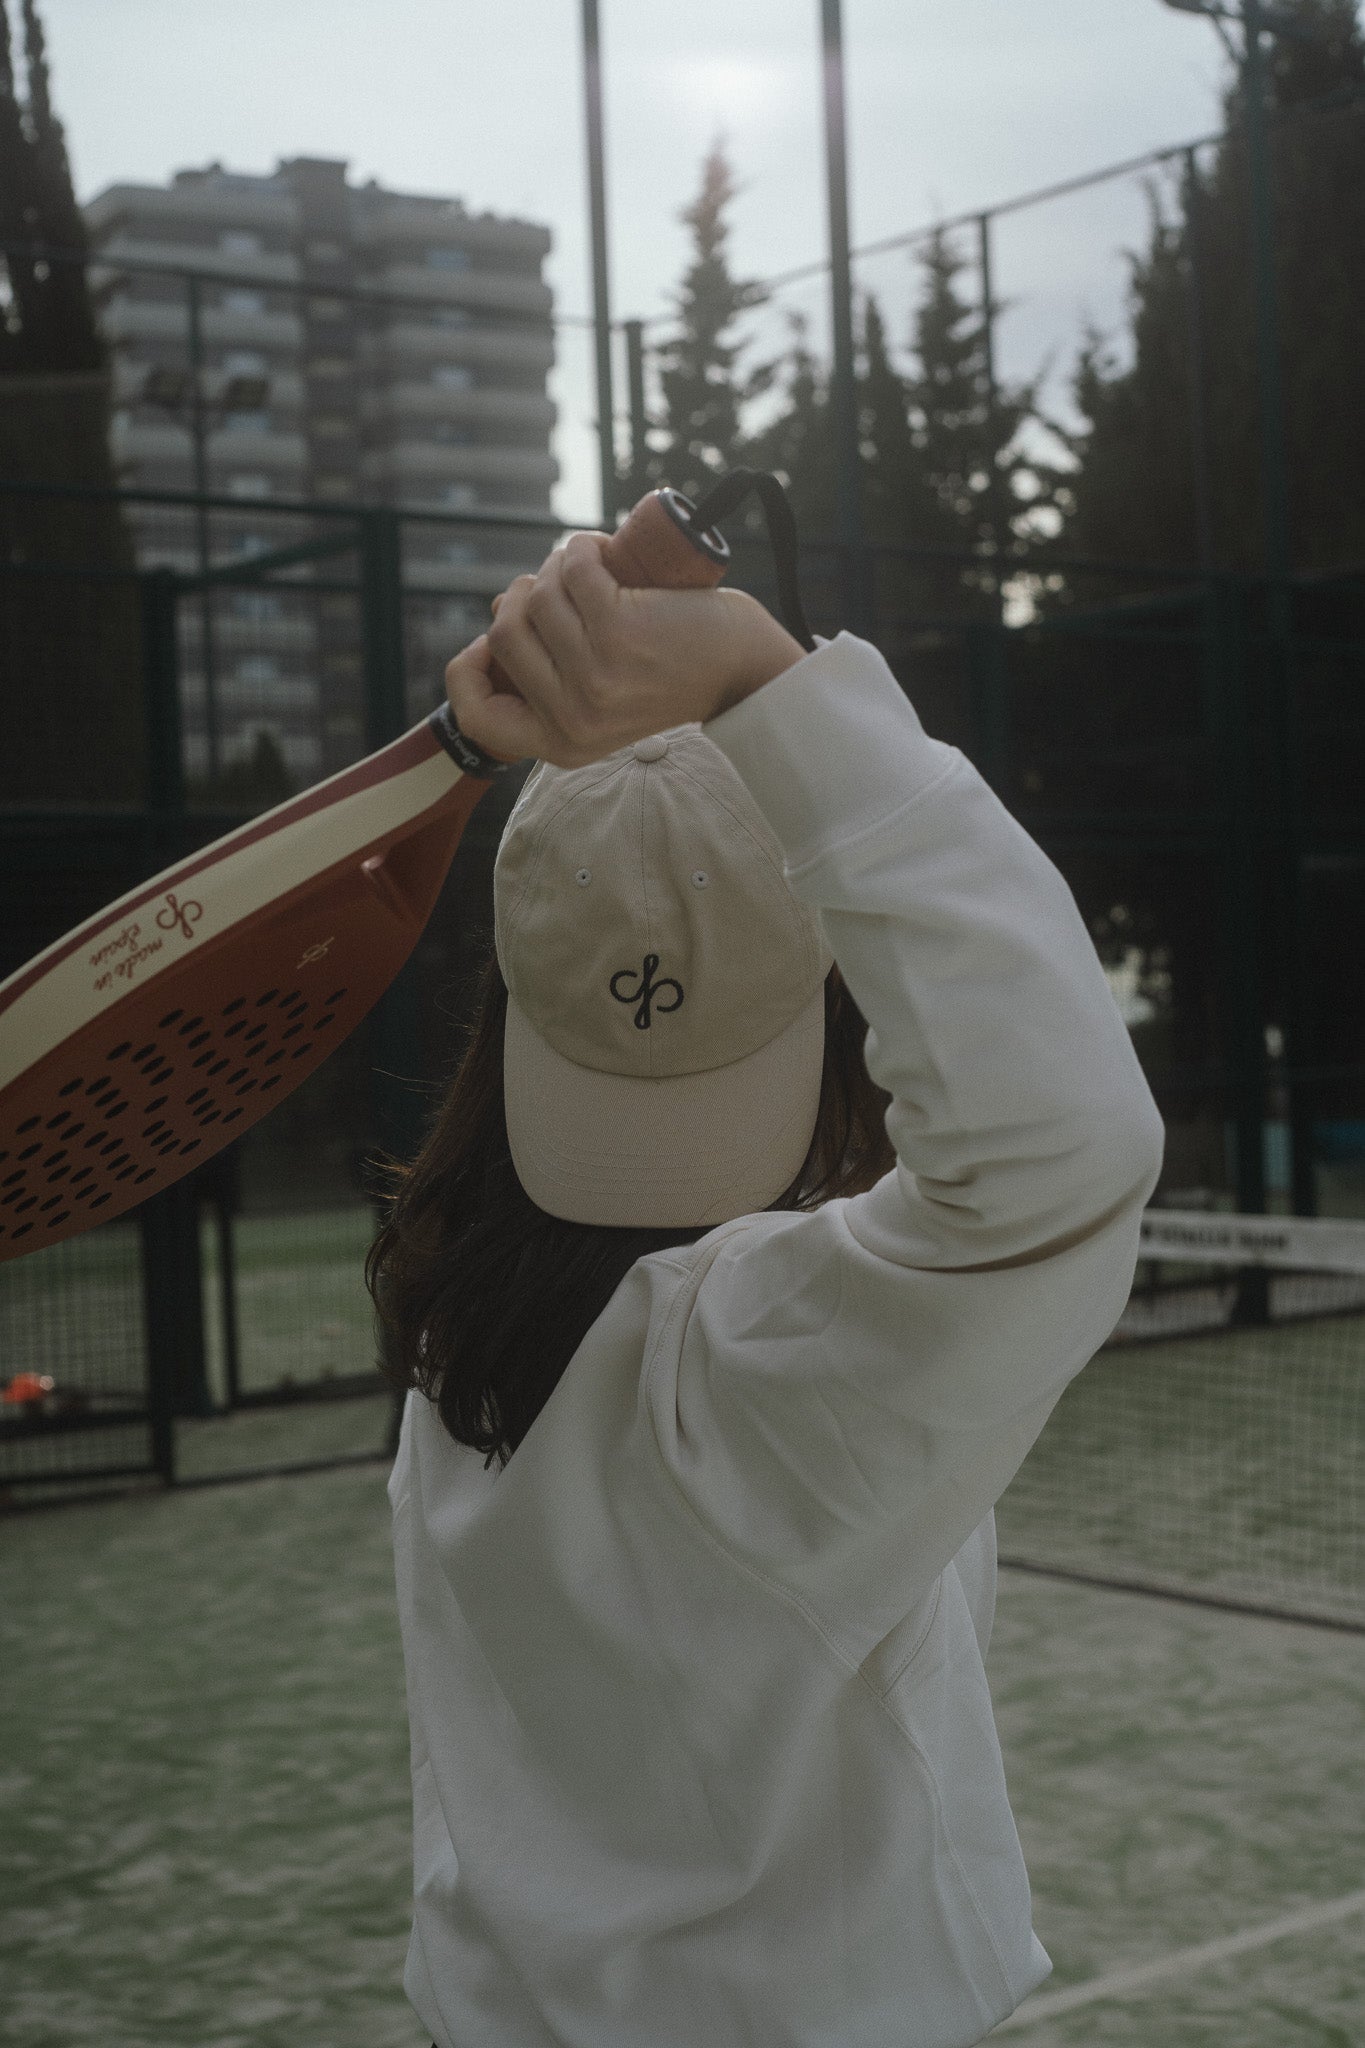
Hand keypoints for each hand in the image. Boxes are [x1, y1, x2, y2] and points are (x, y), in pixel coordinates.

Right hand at [444, 530, 805, 769]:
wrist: (741, 669)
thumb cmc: (669, 674)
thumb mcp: (603, 703)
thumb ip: (555, 685)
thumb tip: (499, 620)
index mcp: (561, 744)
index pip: (477, 717)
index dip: (466, 672)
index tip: (486, 640)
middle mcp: (572, 717)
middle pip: (503, 633)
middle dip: (524, 595)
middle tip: (562, 587)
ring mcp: (594, 676)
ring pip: (535, 597)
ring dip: (556, 565)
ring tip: (591, 566)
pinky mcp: (617, 630)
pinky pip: (570, 570)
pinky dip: (580, 547)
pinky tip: (603, 550)